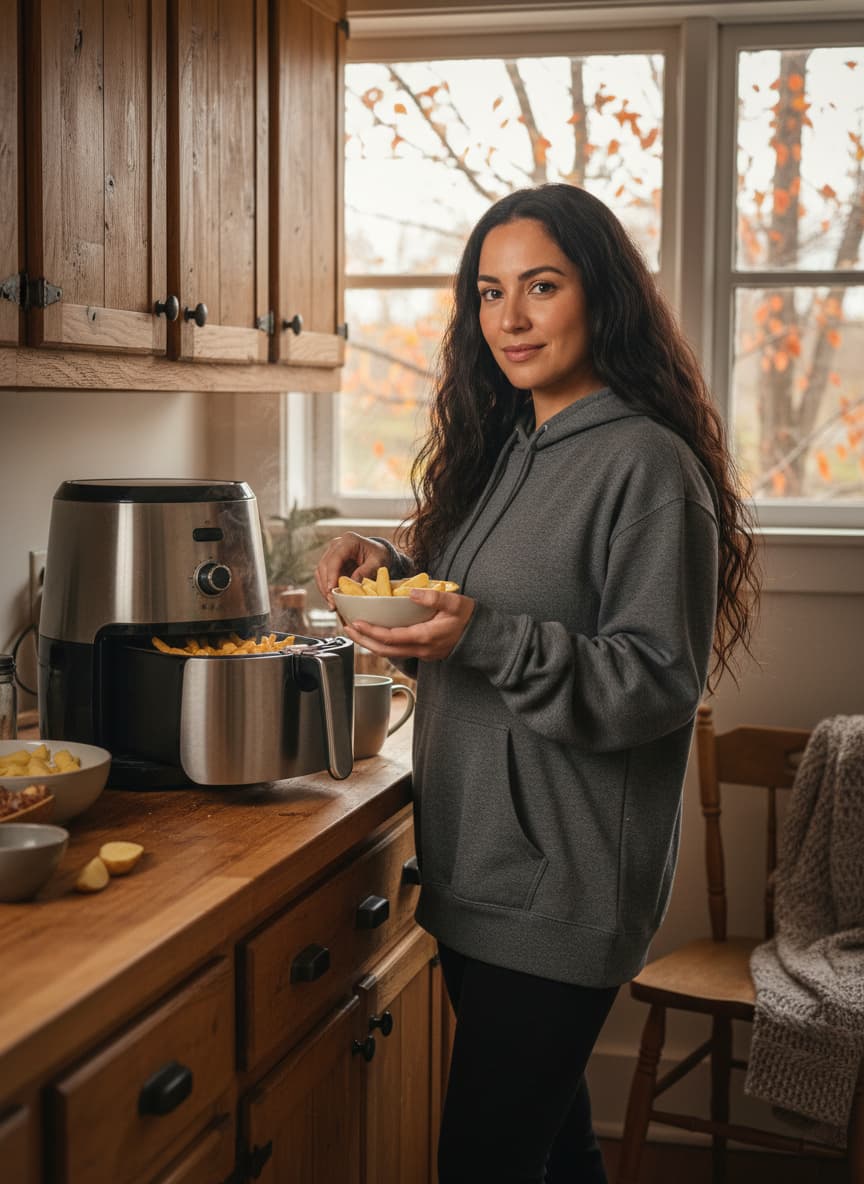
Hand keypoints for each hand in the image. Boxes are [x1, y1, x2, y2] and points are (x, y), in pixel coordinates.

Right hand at [315, 533, 390, 607]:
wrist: (378, 553)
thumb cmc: (379, 556)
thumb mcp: (378, 563)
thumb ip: (365, 571)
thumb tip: (352, 584)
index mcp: (349, 540)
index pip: (335, 558)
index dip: (331, 575)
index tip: (331, 589)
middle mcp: (336, 545)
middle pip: (324, 565)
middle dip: (326, 585)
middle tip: (332, 601)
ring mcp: (331, 553)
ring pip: (320, 572)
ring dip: (324, 588)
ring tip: (332, 603)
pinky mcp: (330, 562)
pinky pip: (323, 576)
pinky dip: (326, 588)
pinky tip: (332, 599)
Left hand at [341, 588, 475, 661]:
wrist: (483, 638)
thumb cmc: (470, 618)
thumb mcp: (455, 602)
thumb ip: (433, 597)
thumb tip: (412, 592)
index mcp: (424, 636)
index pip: (390, 637)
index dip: (371, 631)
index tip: (356, 623)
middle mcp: (420, 649)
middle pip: (384, 650)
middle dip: (362, 640)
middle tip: (346, 629)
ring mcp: (421, 654)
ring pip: (389, 653)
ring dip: (370, 644)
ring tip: (356, 632)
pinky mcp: (422, 653)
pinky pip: (396, 651)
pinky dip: (382, 644)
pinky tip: (375, 634)